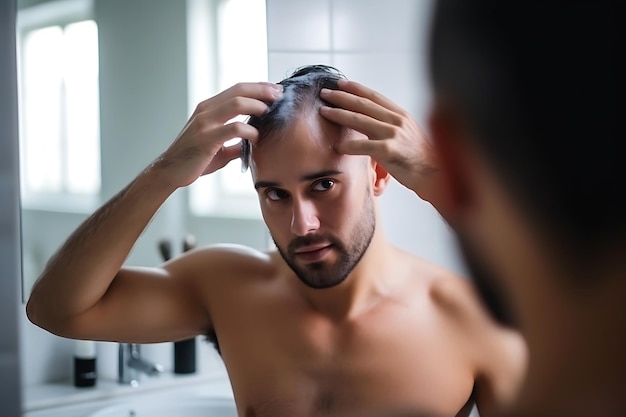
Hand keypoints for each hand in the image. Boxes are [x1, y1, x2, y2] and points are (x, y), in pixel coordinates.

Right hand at [152, 82, 282, 187]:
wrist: (169, 172)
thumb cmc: (192, 159)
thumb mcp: (218, 147)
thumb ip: (235, 142)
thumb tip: (253, 144)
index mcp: (208, 108)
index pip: (237, 89)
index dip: (258, 87)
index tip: (275, 91)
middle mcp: (206, 111)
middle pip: (239, 90)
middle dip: (263, 90)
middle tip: (280, 95)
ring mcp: (205, 123)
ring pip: (237, 103)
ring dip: (258, 105)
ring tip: (271, 112)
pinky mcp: (206, 139)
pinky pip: (234, 129)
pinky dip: (250, 131)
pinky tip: (257, 138)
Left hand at [319, 79, 439, 201]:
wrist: (434, 174)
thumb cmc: (419, 158)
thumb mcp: (407, 134)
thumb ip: (389, 126)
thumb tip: (369, 123)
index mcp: (400, 115)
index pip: (374, 96)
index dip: (356, 89)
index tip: (340, 84)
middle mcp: (396, 121)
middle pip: (363, 104)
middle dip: (341, 97)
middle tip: (325, 93)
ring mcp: (393, 134)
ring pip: (360, 120)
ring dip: (339, 114)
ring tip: (324, 112)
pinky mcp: (389, 151)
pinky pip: (363, 146)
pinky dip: (348, 146)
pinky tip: (337, 146)